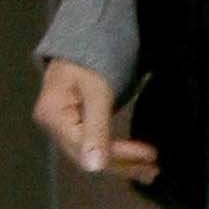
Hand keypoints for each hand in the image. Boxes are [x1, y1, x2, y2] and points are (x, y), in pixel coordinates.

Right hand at [33, 59, 158, 184]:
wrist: (83, 38)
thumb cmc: (90, 58)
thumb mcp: (97, 90)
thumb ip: (97, 127)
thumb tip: (94, 168)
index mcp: (53, 116)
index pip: (86, 147)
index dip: (119, 156)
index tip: (150, 154)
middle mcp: (54, 126)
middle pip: (87, 156)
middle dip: (123, 165)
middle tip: (155, 170)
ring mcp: (63, 127)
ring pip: (92, 154)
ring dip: (122, 164)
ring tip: (151, 170)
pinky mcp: (75, 125)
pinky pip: (96, 145)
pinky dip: (117, 153)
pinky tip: (135, 160)